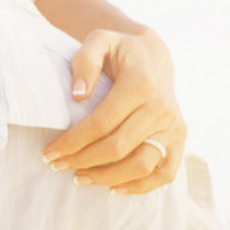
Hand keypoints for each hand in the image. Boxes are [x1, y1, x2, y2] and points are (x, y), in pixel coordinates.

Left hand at [43, 28, 185, 193]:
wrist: (153, 55)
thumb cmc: (119, 50)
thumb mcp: (99, 40)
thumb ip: (85, 61)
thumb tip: (78, 95)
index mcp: (141, 83)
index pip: (102, 122)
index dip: (73, 141)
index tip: (49, 152)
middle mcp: (162, 107)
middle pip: (119, 147)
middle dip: (83, 160)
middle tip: (56, 165)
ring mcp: (174, 126)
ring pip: (142, 165)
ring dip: (108, 177)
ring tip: (79, 178)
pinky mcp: (179, 139)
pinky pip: (165, 173)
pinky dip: (141, 186)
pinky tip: (115, 189)